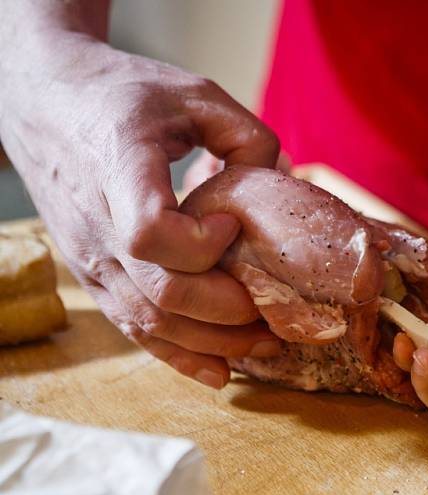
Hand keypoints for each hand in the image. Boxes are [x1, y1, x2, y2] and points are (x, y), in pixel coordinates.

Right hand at [0, 36, 280, 387]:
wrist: (46, 101)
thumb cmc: (123, 94)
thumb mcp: (193, 93)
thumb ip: (247, 135)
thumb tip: (284, 183)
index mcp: (119, 168)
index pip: (151, 233)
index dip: (203, 244)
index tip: (232, 226)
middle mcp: (97, 222)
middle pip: (162, 293)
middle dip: (230, 312)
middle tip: (275, 308)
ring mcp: (90, 255)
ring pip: (150, 323)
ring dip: (214, 342)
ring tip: (265, 344)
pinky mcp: (92, 274)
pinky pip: (133, 327)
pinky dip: (178, 355)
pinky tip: (218, 371)